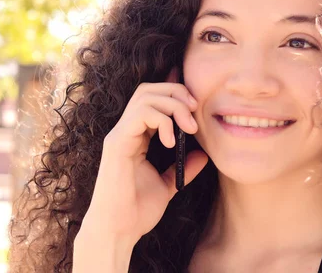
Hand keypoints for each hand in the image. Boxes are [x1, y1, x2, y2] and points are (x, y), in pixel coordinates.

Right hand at [83, 68, 207, 244]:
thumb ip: (183, 168)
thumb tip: (204, 154)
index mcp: (135, 136)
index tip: (196, 109)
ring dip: (173, 105)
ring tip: (188, 127)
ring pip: (145, 96)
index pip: (153, 98)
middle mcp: (125, 131)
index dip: (176, 95)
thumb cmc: (136, 211)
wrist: (118, 231)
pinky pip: (140, 115)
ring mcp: (119, 135)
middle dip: (176, 92)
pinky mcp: (117, 143)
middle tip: (195, 111)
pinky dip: (161, 120)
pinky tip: (171, 142)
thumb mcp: (168, 185)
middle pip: (148, 89)